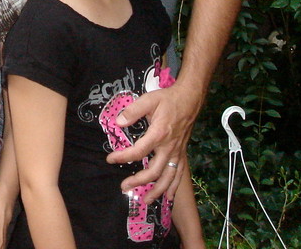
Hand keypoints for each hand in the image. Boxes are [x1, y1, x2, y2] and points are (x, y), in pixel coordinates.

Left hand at [105, 83, 199, 201]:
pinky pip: (180, 174)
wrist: (189, 99)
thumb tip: (118, 122)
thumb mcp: (148, 100)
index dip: (123, 157)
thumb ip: (133, 111)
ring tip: (146, 200)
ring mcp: (177, 152)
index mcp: (159, 134)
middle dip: (139, 182)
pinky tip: (169, 197)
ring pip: (169, 178)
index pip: (139, 151)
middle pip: (154, 171)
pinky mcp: (182, 154)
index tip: (110, 159)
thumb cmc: (168, 99)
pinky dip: (174, 187)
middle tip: (124, 187)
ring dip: (157, 191)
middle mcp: (169, 147)